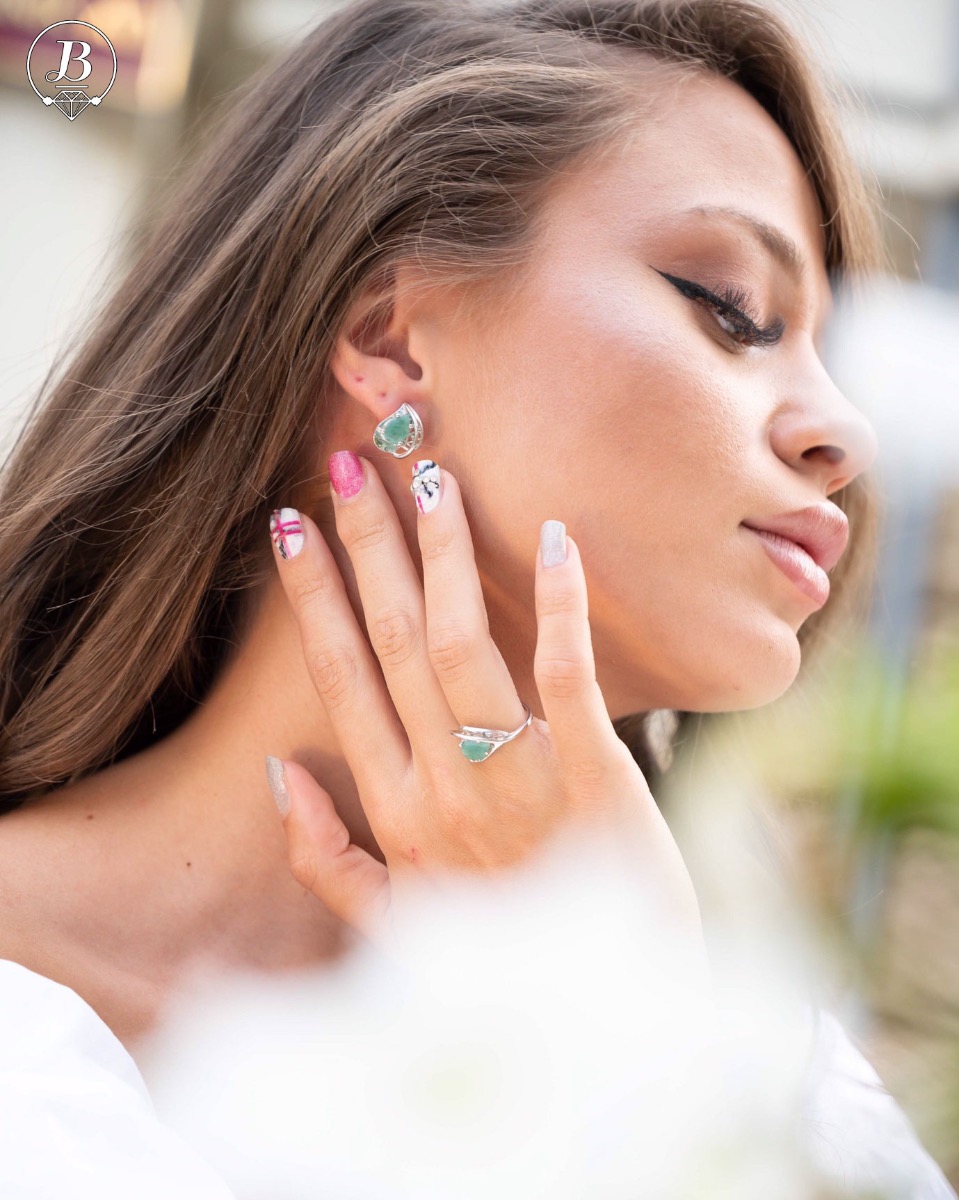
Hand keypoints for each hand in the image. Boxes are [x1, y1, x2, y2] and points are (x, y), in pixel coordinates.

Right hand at [267, 453, 703, 965]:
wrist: (607, 1022)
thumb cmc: (501, 955)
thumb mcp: (392, 924)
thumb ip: (327, 858)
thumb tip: (278, 775)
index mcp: (396, 813)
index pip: (340, 683)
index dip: (311, 600)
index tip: (288, 528)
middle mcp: (443, 788)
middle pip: (393, 645)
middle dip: (366, 551)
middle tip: (347, 468)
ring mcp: (518, 781)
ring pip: (464, 647)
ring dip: (443, 559)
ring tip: (428, 480)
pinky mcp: (598, 777)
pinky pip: (568, 676)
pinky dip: (560, 605)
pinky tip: (557, 536)